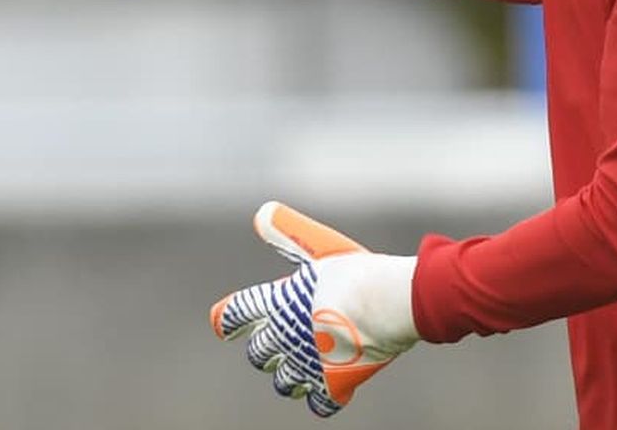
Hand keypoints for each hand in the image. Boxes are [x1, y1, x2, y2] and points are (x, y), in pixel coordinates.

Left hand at [210, 202, 419, 417]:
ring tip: (300, 369)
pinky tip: (328, 390)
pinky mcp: (334, 383)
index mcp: (278, 302)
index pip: (236, 314)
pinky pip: (319, 403)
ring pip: (283, 381)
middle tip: (276, 343)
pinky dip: (321, 398)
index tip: (224, 325)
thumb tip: (261, 213)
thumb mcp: (321, 245)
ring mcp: (308, 363)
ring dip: (288, 376)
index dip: (227, 319)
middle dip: (265, 349)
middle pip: (259, 353)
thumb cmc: (358, 271)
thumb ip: (288, 233)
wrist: (392, 302)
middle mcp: (285, 336)